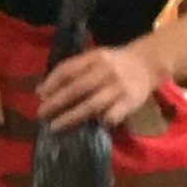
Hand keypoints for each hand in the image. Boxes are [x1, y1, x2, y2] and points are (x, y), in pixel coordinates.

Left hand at [39, 39, 157, 130]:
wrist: (147, 63)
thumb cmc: (114, 63)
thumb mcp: (95, 58)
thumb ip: (74, 70)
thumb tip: (43, 90)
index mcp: (94, 58)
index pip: (68, 70)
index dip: (51, 83)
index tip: (39, 95)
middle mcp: (106, 71)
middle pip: (76, 88)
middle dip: (56, 102)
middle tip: (41, 113)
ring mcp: (118, 87)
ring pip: (91, 105)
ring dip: (71, 117)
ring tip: (55, 126)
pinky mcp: (130, 102)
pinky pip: (111, 115)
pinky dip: (100, 122)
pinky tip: (88, 128)